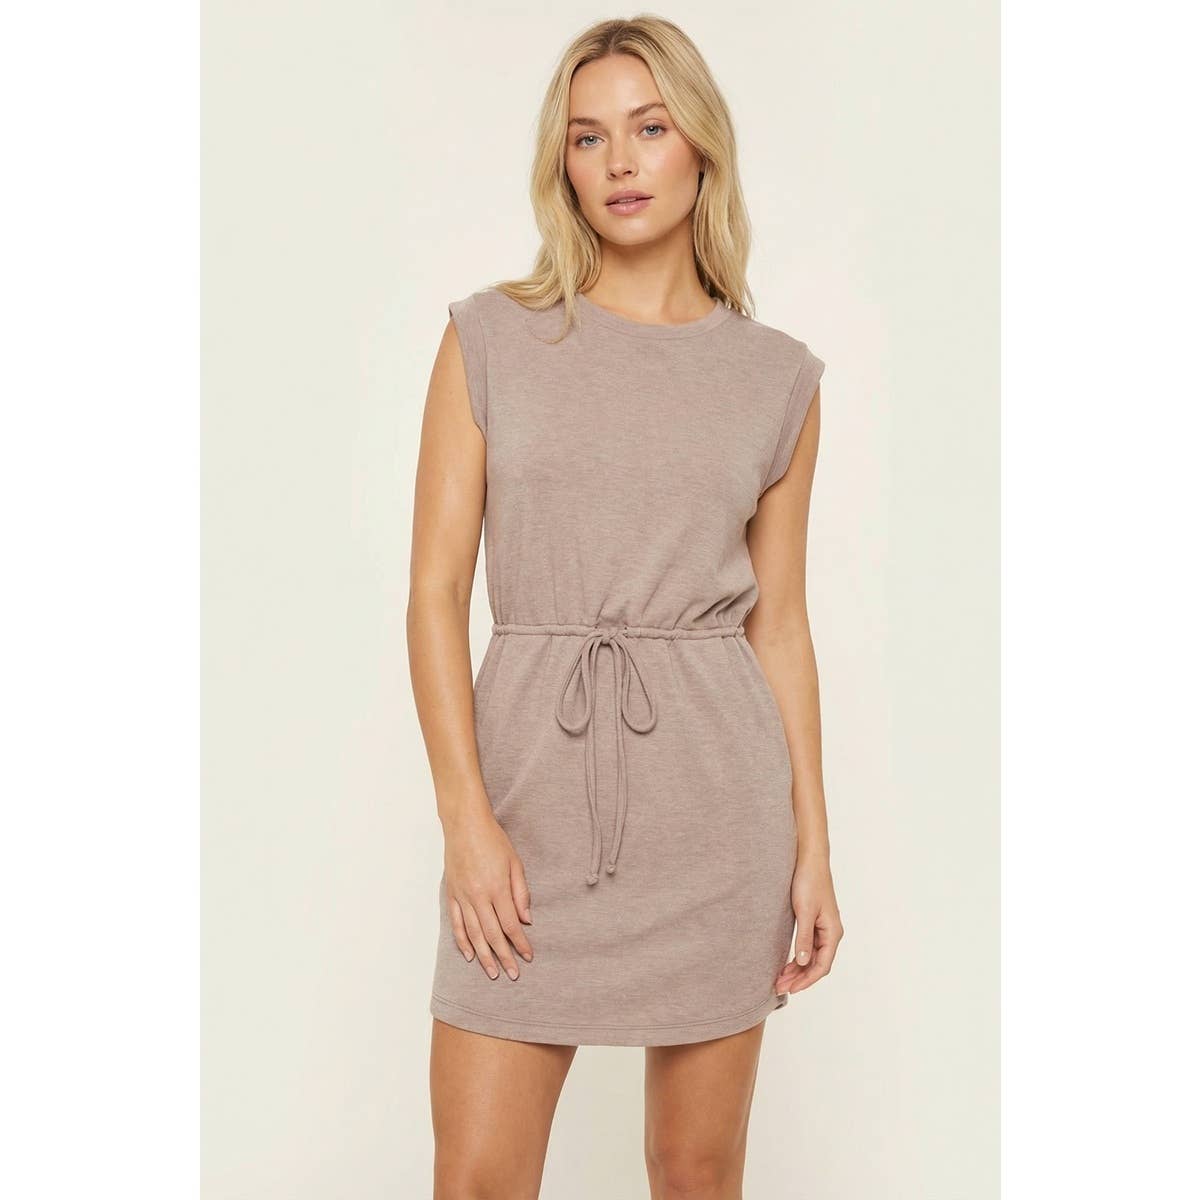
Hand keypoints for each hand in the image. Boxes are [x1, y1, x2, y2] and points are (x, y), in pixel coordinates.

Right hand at [443, 809, 533, 980]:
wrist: (464, 824)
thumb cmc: (493, 840)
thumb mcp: (515, 862)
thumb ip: (521, 892)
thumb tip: (526, 919)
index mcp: (497, 888)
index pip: (511, 924)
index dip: (520, 943)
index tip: (528, 956)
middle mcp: (479, 896)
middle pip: (492, 934)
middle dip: (504, 957)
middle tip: (512, 975)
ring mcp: (463, 896)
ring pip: (473, 934)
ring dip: (484, 956)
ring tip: (492, 973)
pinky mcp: (452, 894)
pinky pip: (456, 924)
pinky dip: (462, 941)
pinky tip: (469, 955)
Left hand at [774, 850, 843, 992]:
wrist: (810, 860)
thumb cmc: (809, 882)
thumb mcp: (805, 912)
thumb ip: (804, 938)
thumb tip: (802, 962)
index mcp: (833, 932)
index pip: (822, 966)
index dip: (806, 980)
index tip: (790, 989)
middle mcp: (831, 933)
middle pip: (817, 964)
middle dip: (799, 978)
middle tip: (779, 987)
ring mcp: (823, 928)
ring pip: (811, 957)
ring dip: (797, 969)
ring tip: (780, 979)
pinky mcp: (814, 922)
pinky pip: (808, 947)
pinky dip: (798, 957)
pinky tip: (786, 963)